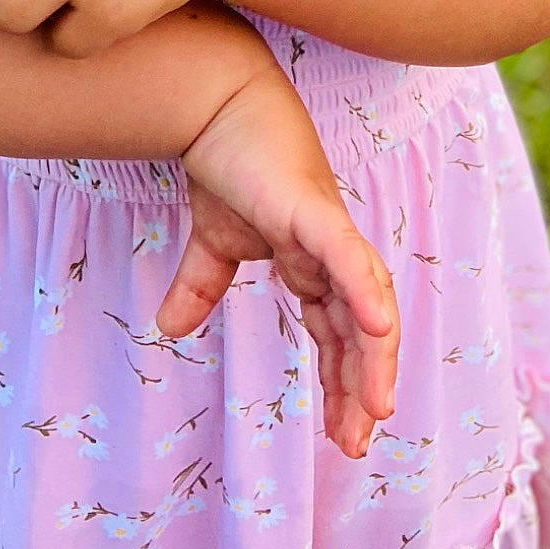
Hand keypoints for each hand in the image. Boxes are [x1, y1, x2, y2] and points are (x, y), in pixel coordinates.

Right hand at [162, 66, 399, 461]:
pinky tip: (380, 329)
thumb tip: (169, 329)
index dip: (341, 383)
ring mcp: (328, 232)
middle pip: (360, 332)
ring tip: (376, 410)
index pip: (338, 334)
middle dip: (363, 388)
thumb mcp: (212, 239)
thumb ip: (200, 285)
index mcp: (312, 263)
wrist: (214, 105)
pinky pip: (350, 259)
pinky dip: (366, 294)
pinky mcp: (316, 211)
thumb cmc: (225, 160)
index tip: (340, 435)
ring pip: (367, 305)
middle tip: (355, 443)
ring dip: (374, 359)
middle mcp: (331, 254)